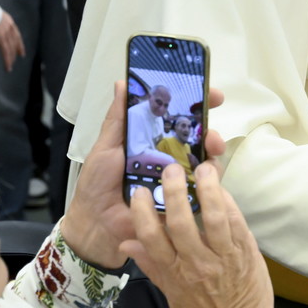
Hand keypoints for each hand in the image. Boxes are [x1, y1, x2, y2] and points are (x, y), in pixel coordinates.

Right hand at [0, 10, 24, 71]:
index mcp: (9, 21)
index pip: (17, 35)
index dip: (19, 43)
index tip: (20, 50)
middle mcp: (10, 27)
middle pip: (15, 42)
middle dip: (16, 51)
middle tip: (17, 58)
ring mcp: (6, 33)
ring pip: (11, 48)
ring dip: (11, 58)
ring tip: (10, 65)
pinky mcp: (1, 38)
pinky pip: (5, 51)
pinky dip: (7, 60)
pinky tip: (8, 66)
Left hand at [59, 82, 225, 268]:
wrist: (94, 225)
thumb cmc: (97, 185)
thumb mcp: (106, 147)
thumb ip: (118, 118)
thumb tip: (123, 82)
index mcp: (152, 141)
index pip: (180, 118)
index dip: (198, 105)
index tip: (212, 95)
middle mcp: (169, 159)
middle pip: (200, 140)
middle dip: (212, 131)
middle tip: (212, 132)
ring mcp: (177, 181)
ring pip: (206, 164)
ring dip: (213, 155)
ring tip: (211, 151)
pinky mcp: (181, 204)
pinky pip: (202, 192)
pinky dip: (209, 183)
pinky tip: (206, 178)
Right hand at [121, 163, 277, 307]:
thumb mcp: (170, 292)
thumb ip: (151, 265)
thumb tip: (127, 243)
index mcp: (174, 272)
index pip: (152, 238)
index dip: (143, 213)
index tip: (140, 192)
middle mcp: (197, 263)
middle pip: (180, 223)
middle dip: (174, 192)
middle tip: (170, 169)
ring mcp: (223, 256)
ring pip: (213, 218)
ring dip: (207, 190)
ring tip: (202, 168)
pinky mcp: (245, 251)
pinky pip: (236, 222)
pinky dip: (228, 202)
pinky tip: (222, 187)